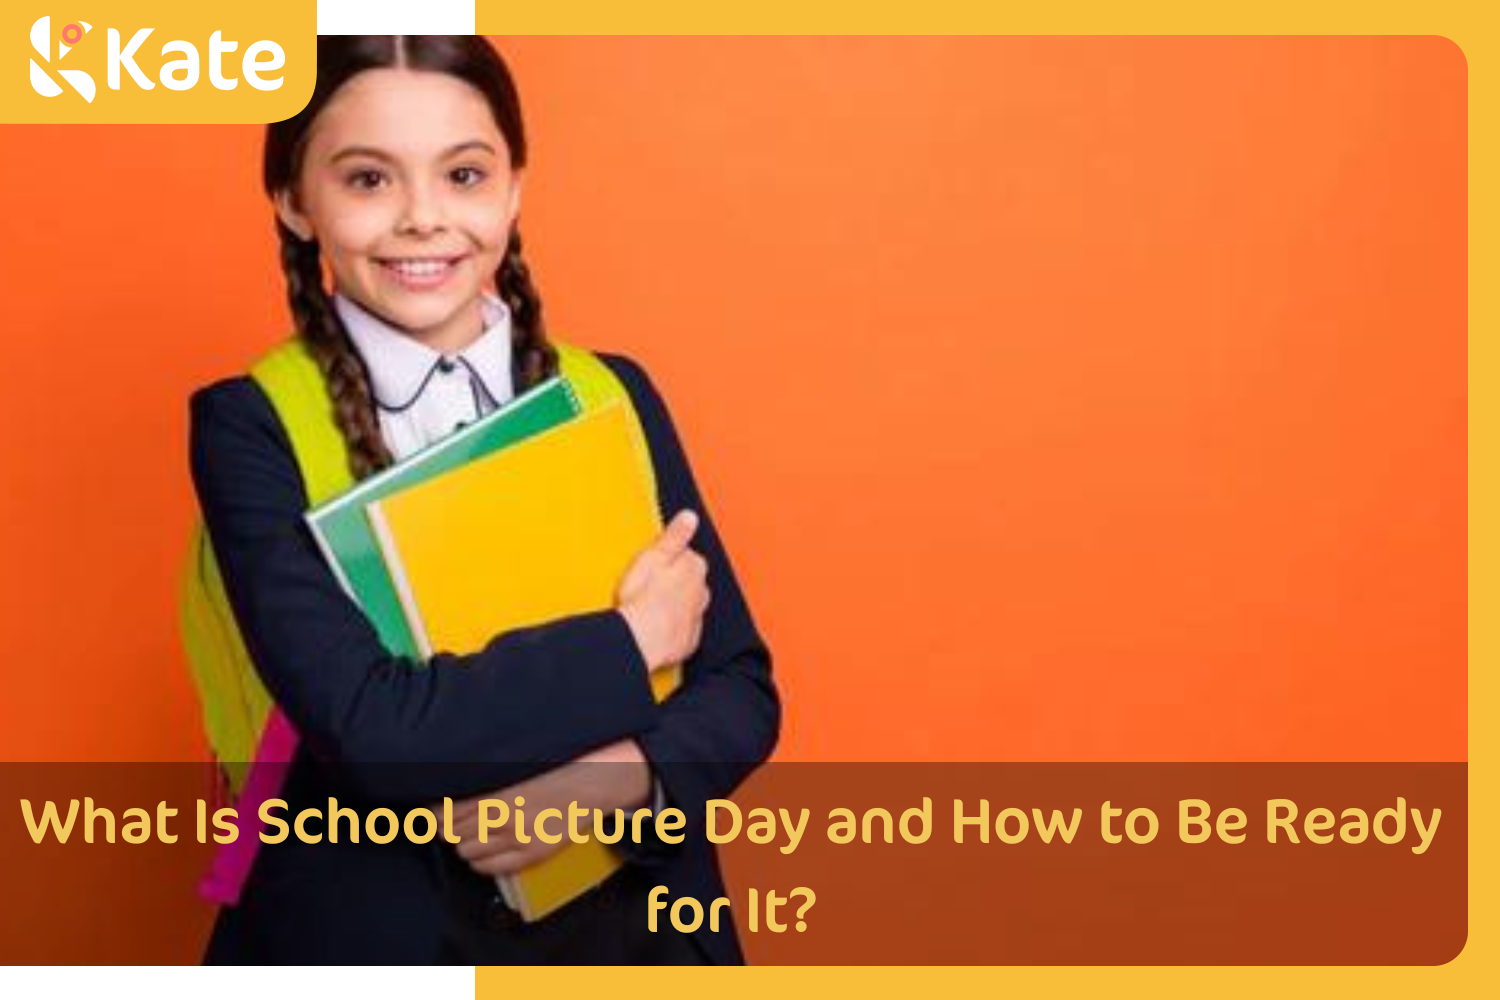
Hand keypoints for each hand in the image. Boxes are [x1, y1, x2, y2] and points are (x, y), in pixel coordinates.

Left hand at [441, 739, 653, 876]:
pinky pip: (490, 868)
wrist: (588, 786)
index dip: (433, 816)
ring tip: (469, 838)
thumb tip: (451, 790)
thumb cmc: (552, 772)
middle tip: (444, 828)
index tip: (428, 815)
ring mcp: (516, 837)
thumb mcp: (513, 769)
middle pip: (453, 833)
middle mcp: (503, 816)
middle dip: (445, 831)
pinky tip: (483, 855)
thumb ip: (484, 781)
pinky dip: (480, 864)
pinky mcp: (530, 854)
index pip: (447, 810)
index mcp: (496, 791)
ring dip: (463, 846)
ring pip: (467, 852)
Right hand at [617, 509, 709, 671]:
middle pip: (689, 581)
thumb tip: (690, 517)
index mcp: (694, 567)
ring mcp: (696, 617)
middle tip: (648, 586)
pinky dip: (671, 628)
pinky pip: (681, 629)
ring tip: (649, 608)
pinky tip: (654, 627)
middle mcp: (701, 592)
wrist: (642, 639)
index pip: (686, 555)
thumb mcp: (654, 555)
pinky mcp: (687, 640)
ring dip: (674, 605)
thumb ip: (675, 535)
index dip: (667, 559)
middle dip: (673, 582)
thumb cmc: (644, 598)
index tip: (653, 564)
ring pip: (687, 605)